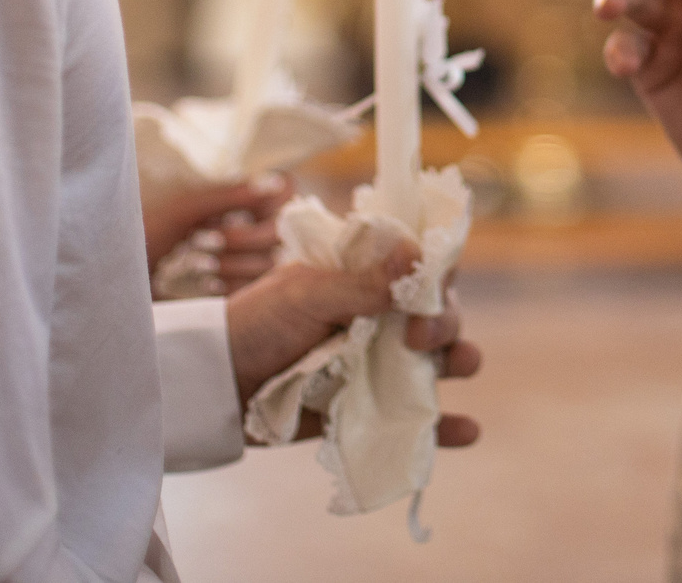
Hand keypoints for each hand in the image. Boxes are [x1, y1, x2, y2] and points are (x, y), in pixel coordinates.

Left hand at [143, 172, 290, 290]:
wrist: (118, 279)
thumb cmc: (147, 233)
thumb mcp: (185, 210)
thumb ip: (230, 196)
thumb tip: (274, 181)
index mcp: (243, 197)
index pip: (286, 193)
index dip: (272, 203)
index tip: (238, 213)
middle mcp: (254, 225)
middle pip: (283, 230)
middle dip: (244, 239)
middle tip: (203, 240)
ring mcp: (250, 259)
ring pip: (272, 262)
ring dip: (234, 263)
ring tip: (197, 263)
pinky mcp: (243, 289)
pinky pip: (257, 290)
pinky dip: (232, 286)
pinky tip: (206, 284)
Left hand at [224, 249, 482, 446]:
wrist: (215, 385)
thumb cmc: (255, 323)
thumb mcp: (305, 293)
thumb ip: (361, 282)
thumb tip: (417, 252)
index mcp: (365, 279)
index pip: (423, 268)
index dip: (439, 277)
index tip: (430, 291)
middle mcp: (381, 319)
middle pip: (439, 313)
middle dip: (445, 322)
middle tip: (421, 339)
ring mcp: (379, 365)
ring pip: (438, 361)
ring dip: (459, 360)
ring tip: (460, 368)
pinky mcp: (370, 410)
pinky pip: (416, 418)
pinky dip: (446, 425)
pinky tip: (466, 429)